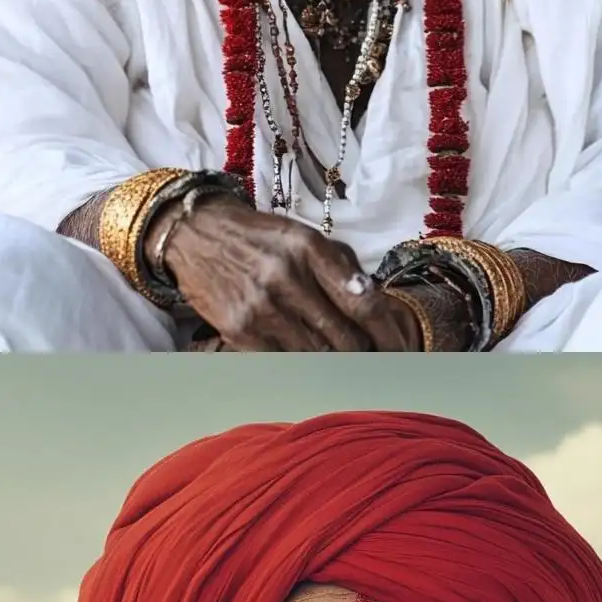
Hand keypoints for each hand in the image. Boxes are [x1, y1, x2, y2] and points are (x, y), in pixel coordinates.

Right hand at [154, 196, 417, 351]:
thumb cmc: (258, 237)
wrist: (195, 234)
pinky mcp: (238, 330)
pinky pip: (284, 361)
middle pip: (346, 338)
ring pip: (318, 356)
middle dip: (368, 356)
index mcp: (310, 248)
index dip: (391, 335)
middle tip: (380, 366)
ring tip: (349, 368)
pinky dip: (303, 367)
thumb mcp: (302, 235)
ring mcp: (261, 307)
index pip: (365, 303)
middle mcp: (286, 277)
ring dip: (338, 366)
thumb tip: (378, 306)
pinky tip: (313, 364)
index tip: (405, 353)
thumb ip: (342, 266)